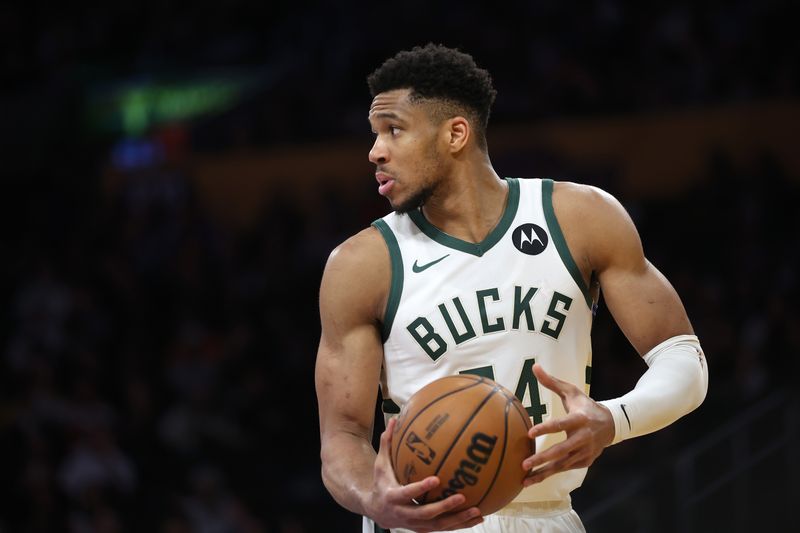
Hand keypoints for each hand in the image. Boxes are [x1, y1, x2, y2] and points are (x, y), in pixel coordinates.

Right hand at [367, 417, 483, 531]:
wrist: (377, 511)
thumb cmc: (381, 483)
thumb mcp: (380, 465)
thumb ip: (387, 443)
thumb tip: (395, 419)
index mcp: (393, 496)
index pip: (407, 493)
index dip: (420, 488)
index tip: (436, 479)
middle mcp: (404, 513)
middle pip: (426, 514)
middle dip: (444, 507)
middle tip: (462, 497)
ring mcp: (416, 524)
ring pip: (439, 525)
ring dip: (458, 520)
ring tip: (477, 511)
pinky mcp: (425, 528)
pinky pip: (444, 528)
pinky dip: (461, 524)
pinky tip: (478, 517)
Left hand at [522, 364, 614, 486]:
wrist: (611, 425)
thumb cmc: (584, 406)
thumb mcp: (571, 392)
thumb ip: (552, 382)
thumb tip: (534, 366)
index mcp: (579, 419)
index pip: (560, 425)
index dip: (545, 429)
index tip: (529, 433)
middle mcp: (583, 438)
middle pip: (561, 450)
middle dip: (542, 458)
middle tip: (524, 463)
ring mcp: (584, 452)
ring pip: (562, 465)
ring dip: (543, 473)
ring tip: (525, 479)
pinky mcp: (584, 462)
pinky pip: (564, 469)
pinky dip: (550, 474)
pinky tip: (534, 479)